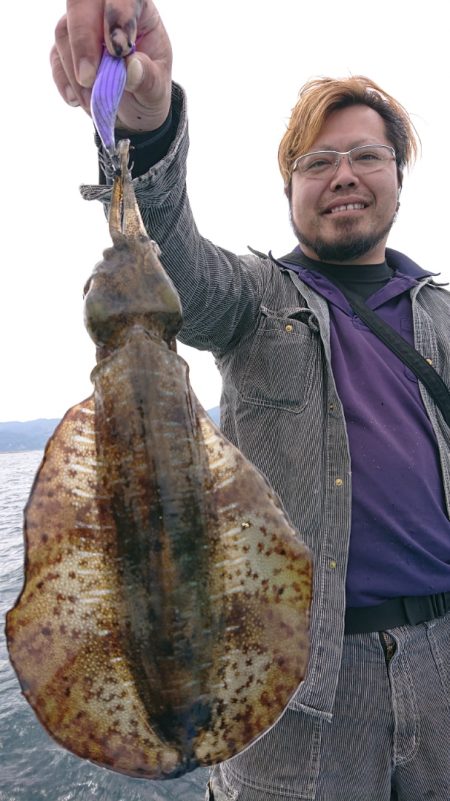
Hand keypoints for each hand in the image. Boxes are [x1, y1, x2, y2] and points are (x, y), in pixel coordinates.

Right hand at [51, 0, 172, 131]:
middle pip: (82, 4)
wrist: (134, 106)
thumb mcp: (156, 90)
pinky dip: (64, 81)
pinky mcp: (66, 45)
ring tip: (92, 101)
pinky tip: (77, 100)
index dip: (117, 17)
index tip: (118, 51)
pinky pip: (55, 56)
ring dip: (74, 71)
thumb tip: (131, 67)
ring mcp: (83, 25)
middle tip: (88, 78)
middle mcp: (105, 9)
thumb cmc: (148, 88)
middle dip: (83, 40)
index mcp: (138, 9)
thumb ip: (148, 78)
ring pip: (64, 31)